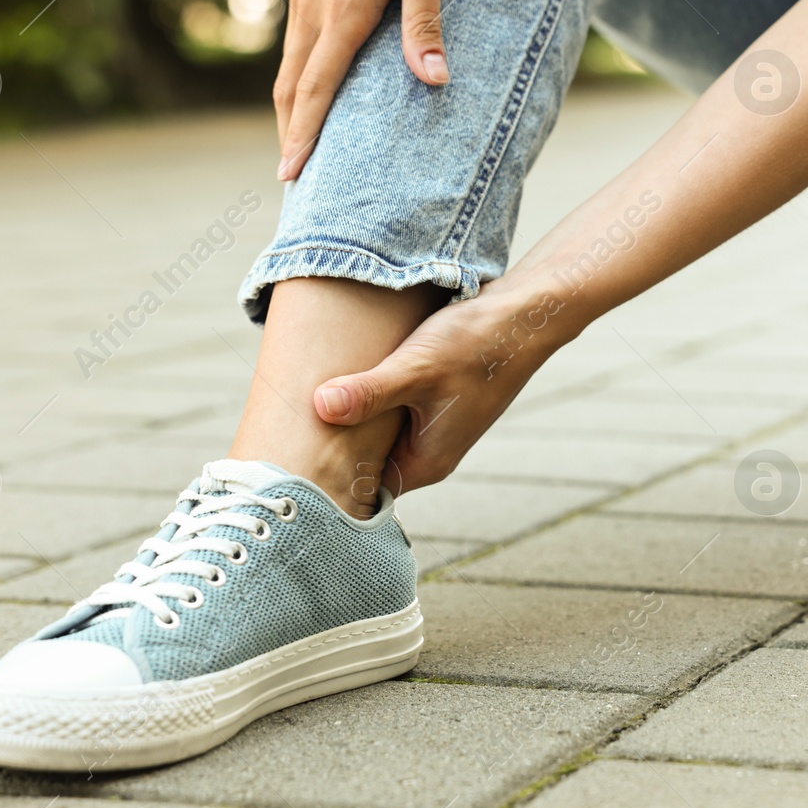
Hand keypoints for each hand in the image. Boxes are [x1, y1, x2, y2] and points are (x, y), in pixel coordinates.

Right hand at [273, 0, 455, 181]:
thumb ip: (427, 22)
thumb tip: (433, 81)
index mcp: (346, 6)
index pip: (317, 86)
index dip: (304, 134)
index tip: (291, 175)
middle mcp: (316, 3)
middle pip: (292, 85)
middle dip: (290, 133)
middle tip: (292, 181)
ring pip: (289, 65)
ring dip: (290, 109)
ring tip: (297, 147)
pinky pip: (296, 42)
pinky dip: (295, 78)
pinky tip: (308, 92)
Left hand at [310, 278, 581, 493]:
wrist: (525, 316)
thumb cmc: (475, 345)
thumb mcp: (415, 369)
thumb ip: (368, 392)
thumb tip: (320, 408)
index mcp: (425, 462)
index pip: (361, 491)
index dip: (324, 480)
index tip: (285, 465)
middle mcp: (429, 453)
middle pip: (366, 462)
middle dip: (331, 448)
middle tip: (282, 431)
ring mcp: (433, 428)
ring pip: (377, 435)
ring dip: (350, 420)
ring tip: (303, 404)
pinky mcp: (435, 402)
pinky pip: (390, 413)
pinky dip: (368, 401)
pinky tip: (344, 380)